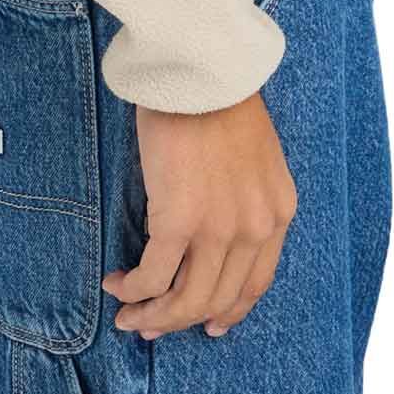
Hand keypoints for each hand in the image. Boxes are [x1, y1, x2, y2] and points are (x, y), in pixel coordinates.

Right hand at [101, 89, 296, 340]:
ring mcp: (219, 229)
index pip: (256, 283)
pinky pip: (153, 275)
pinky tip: (116, 284)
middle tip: (152, 325)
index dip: (230, 310)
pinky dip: (133, 288)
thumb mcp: (254, 157)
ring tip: (129, 316)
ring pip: (185, 299)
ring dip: (153, 315)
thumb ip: (243, 198)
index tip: (211, 325)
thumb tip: (210, 232)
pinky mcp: (179, 220)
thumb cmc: (219, 98)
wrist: (203, 69)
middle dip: (181, 319)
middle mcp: (254, 229)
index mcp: (277, 212)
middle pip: (217, 299)